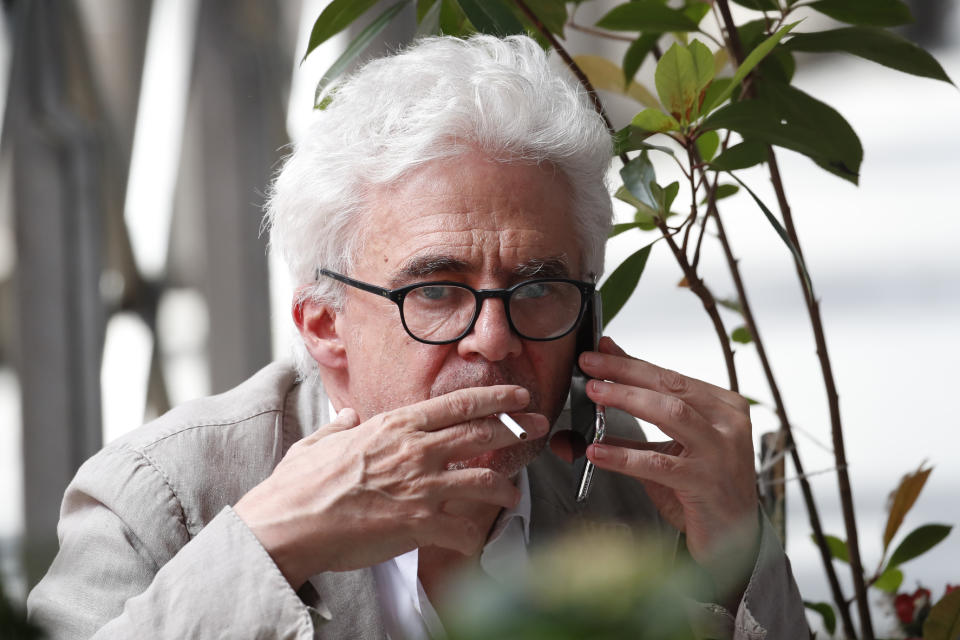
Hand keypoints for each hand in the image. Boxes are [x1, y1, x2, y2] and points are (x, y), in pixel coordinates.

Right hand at [233, 386, 547, 587]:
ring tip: (513, 493)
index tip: (518, 397)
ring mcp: (421, 485)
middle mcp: (415, 450)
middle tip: (539, 429)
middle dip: (519, 429)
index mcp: (395, 426)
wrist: (289, 524)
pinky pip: (465, 528)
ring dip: (506, 486)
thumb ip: (340, 426)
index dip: (496, 399)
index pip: (459, 404)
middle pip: (482, 432)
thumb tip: (348, 417)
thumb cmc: (300, 486)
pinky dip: (476, 535)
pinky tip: (478, 539)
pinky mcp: (420, 522)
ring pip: (485, 479)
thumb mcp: (320, 442)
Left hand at [579, 337, 759, 585]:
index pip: (671, 376)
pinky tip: (596, 451)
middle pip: (670, 386)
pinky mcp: (705, 483)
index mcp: (724, 406)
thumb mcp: (671, 445)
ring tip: (593, 393)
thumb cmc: (702, 487)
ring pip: (671, 412)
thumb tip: (596, 390)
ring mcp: (721, 452)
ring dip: (627, 399)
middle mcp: (728, 423)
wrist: (733, 538)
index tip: (600, 350)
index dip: (632, 361)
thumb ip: (639, 418)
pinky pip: (657, 464)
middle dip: (625, 372)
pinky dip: (623, 456)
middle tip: (589, 364)